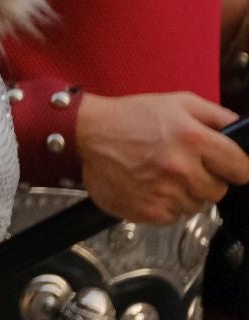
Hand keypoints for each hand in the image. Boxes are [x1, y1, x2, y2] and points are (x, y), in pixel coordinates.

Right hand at [78, 91, 248, 223]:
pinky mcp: (149, 210)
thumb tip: (241, 131)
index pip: (241, 169)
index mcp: (194, 139)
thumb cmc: (131, 117)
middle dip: (205, 180)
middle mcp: (181, 168)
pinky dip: (165, 204)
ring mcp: (165, 192)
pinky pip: (173, 216)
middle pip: (218, 191)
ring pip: (196, 206)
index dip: (234, 167)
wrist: (86, 133)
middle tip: (182, 166)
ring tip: (161, 174)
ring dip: (184, 193)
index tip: (226, 166)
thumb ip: (217, 115)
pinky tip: (149, 186)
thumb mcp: (178, 102)